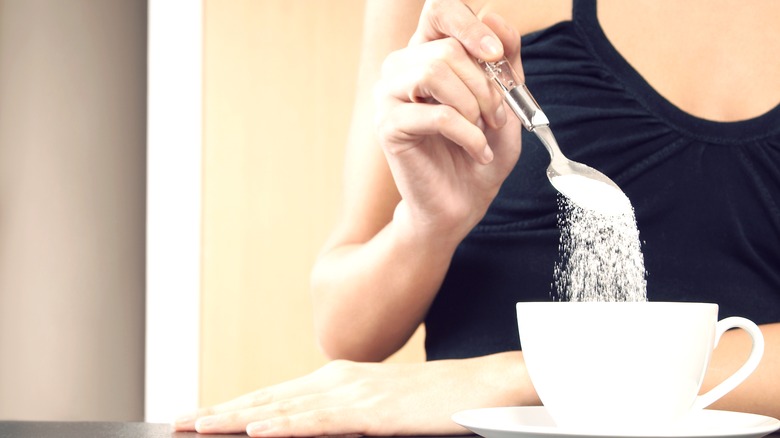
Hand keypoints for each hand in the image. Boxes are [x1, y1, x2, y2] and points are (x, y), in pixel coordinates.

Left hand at [174, 353, 536, 436]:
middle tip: (180, 419)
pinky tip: (256, 430)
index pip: (276, 394)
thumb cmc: (433, 402)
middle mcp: (338, 379)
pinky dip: (284, 424)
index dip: (235, 405)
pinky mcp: (371, 410)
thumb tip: (312, 428)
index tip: (203, 415)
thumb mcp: (379, 408)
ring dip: (238, 416)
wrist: (479, 387)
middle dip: (222, 410)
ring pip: (283, 406)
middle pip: (269, 397)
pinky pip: (319, 421)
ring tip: (200, 425)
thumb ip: (344, 416)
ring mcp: (353, 392)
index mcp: (338, 378)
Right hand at [374, 2, 523, 244]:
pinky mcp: (387, 126)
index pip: (438, 10)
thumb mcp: (506, 99)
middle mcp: (402, 67)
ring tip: (483, 131)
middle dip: (485, 85)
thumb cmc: (481, 149)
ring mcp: (388, 96)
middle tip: (495, 116)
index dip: (469, 24)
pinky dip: (467, 133)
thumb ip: (505, 58)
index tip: (495, 55)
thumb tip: (493, 14)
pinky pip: (435, 114)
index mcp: (428, 53)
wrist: (463, 201)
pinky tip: (477, 150)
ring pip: (434, 71)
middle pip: (446, 47)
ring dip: (473, 106)